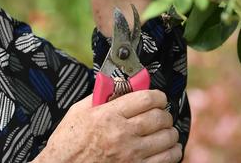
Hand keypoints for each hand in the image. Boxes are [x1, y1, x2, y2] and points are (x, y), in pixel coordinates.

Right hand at [35, 90, 181, 162]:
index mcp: (107, 115)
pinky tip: (165, 147)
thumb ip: (100, 97)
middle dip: (164, 113)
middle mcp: (122, 134)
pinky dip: (171, 150)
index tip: (158, 98)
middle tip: (160, 113)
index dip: (157, 96)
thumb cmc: (69, 141)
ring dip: (169, 131)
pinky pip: (168, 158)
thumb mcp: (78, 111)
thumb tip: (118, 85)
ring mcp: (131, 154)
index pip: (146, 99)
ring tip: (163, 130)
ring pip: (167, 137)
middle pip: (160, 117)